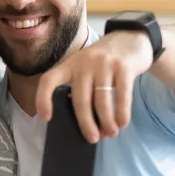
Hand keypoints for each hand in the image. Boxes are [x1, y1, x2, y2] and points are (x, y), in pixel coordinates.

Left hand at [35, 30, 153, 142]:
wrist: (131, 37)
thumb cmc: (104, 61)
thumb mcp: (87, 67)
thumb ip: (82, 87)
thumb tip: (86, 123)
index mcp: (70, 64)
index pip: (49, 80)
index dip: (43, 99)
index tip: (45, 118)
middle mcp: (84, 63)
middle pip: (80, 100)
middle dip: (86, 124)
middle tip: (92, 139)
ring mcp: (104, 64)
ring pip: (101, 101)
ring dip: (106, 122)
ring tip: (111, 133)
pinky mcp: (123, 67)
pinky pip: (121, 96)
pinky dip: (122, 113)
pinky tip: (122, 123)